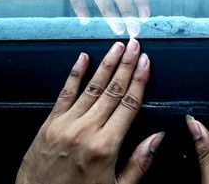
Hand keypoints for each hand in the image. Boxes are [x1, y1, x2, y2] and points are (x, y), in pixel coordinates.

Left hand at [16, 39, 163, 183]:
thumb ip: (139, 162)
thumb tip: (158, 137)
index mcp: (105, 146)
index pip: (129, 104)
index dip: (139, 80)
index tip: (146, 62)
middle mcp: (86, 130)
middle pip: (112, 90)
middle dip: (126, 65)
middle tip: (135, 45)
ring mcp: (66, 124)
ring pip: (91, 87)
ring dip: (106, 64)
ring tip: (117, 47)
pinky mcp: (50, 123)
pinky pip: (65, 93)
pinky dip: (75, 74)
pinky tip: (83, 58)